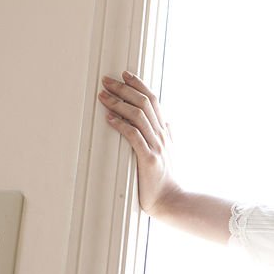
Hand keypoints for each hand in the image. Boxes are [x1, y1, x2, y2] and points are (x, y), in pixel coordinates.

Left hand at [99, 71, 180, 215]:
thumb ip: (164, 134)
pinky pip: (134, 137)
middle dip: (124, 89)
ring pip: (138, 116)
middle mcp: (162, 134)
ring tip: (103, 96)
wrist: (170, 199)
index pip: (153, 100)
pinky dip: (121, 125)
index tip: (125, 74)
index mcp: (165, 130)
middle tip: (106, 81)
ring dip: (119, 103)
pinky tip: (109, 119)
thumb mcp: (167, 151)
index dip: (139, 85)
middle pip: (144, 103)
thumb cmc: (164, 178)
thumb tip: (163, 120)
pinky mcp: (148, 159)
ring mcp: (156, 146)